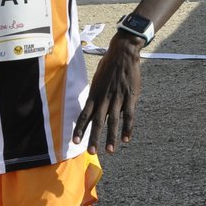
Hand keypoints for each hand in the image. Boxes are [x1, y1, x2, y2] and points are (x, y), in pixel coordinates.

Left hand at [74, 35, 143, 154]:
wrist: (123, 53)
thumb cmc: (109, 65)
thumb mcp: (98, 79)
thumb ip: (97, 94)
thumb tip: (94, 106)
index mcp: (94, 94)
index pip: (84, 115)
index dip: (79, 129)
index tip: (75, 142)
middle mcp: (104, 98)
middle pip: (97, 122)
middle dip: (94, 138)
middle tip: (91, 152)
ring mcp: (118, 98)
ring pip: (113, 121)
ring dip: (111, 137)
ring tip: (110, 150)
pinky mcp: (130, 97)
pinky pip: (129, 115)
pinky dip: (128, 128)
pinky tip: (127, 139)